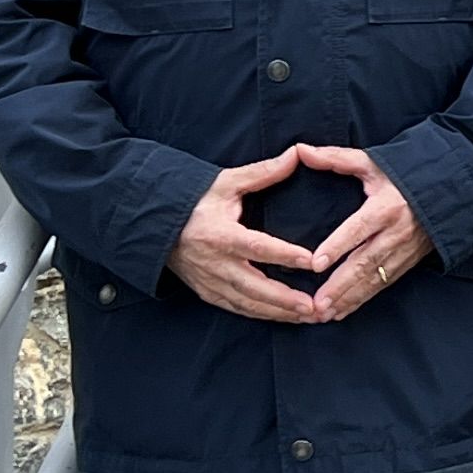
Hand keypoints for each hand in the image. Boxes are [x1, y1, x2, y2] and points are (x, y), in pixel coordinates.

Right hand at [167, 150, 326, 321]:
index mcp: (219, 234)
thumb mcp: (226, 182)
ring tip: (311, 316)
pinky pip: (237, 309)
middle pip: (255, 286)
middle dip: (286, 300)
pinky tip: (286, 318)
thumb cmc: (195, 200)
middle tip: (317, 307)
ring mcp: (209, 281)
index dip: (284, 255)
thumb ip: (262, 173)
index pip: (257, 246)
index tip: (312, 261)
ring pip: (248, 304)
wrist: (155, 223)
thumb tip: (296, 154)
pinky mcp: (207, 292)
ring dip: (280, 313)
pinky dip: (262, 316)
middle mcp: (214, 262)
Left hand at [289, 143, 432, 319]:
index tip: (315, 264)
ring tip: (324, 313)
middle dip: (339, 285)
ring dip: (348, 298)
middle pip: (364, 262)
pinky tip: (343, 311)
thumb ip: (336, 159)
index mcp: (385, 207)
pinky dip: (362, 299)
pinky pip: (383, 284)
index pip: (358, 229)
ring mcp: (404, 250)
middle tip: (316, 304)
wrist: (451, 189)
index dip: (337, 246)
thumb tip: (301, 151)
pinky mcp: (408, 262)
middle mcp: (395, 232)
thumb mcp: (374, 162)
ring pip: (373, 279)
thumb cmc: (407, 173)